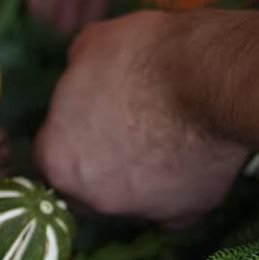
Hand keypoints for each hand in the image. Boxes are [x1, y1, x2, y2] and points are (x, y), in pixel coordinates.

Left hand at [35, 10, 248, 224]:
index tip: (86, 118)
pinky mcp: (182, 215)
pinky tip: (188, 161)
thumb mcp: (92, 44)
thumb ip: (76, 70)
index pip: (48, 157)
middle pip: (85, 189)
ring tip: (162, 139)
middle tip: (121, 132)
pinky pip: (172, 209)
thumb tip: (79, 72)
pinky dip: (177, 190)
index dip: (66, 135)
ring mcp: (139, 211)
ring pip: (129, 201)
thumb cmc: (144, 59)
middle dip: (96, 166)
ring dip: (137, 178)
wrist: (210, 80)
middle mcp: (93, 197)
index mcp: (59, 161)